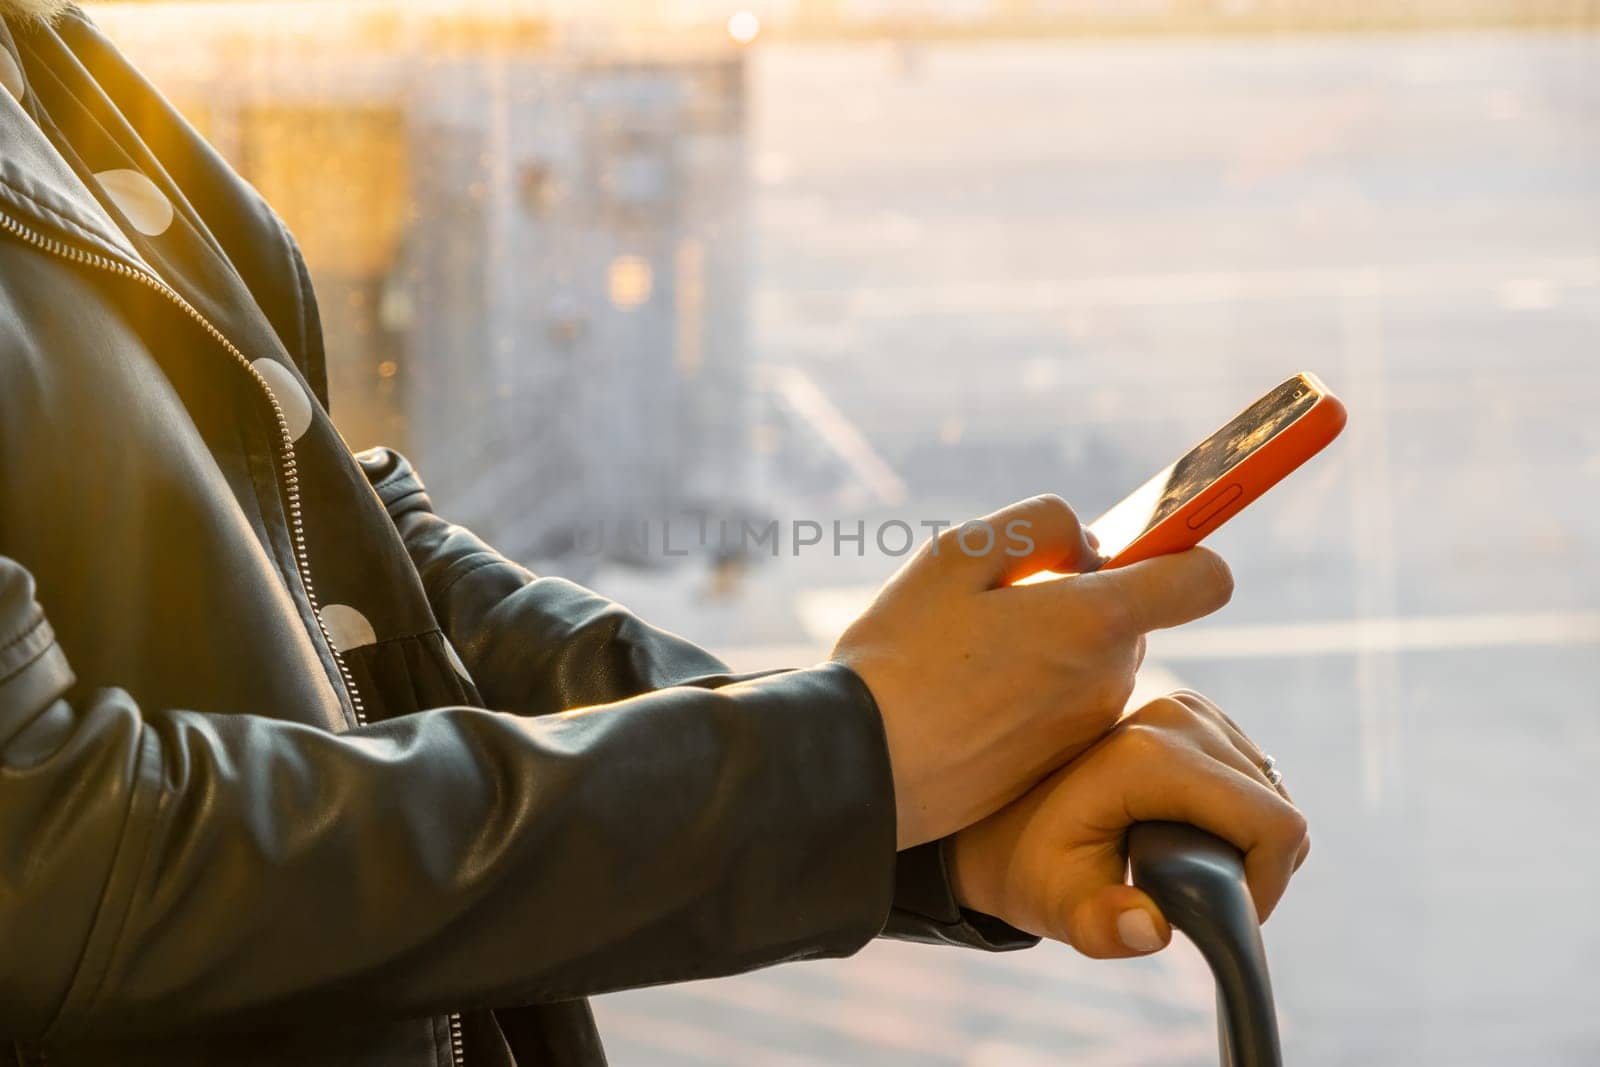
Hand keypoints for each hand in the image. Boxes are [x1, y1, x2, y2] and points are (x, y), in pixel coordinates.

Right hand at [829, 495, 1233, 847]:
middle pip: (1129, 614)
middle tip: (994, 604)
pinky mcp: (1060, 762)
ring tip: (970, 654)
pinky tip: (969, 695)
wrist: (866, 767)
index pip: (1204, 578)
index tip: (1132, 546)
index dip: (1180, 549)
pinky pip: (1066, 702)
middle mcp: (1110, 678)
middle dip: (1078, 596)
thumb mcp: (960, 553)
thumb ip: (1042, 525)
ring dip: (1049, 642)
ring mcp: (1088, 727)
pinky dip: (1032, 688)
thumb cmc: (904, 654)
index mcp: (1096, 620)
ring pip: (1092, 657)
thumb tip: (1089, 548)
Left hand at [947, 691, 1310, 958]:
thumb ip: (1101, 926)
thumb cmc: (1029, 867)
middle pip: (1280, 809)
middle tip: (1199, 900)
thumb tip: (1150, 930)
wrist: (997, 818)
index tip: (1223, 916)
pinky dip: (1239, 814)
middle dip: (1257, 869)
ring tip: (1187, 868)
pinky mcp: (1193, 710)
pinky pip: (1254, 774)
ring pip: (1272, 791)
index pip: (1275, 825)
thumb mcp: (1055, 907)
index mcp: (1151, 757)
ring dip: (1247, 841)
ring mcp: (1188, 705)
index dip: (1267, 886)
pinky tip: (1187, 834)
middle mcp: (1177, 715)